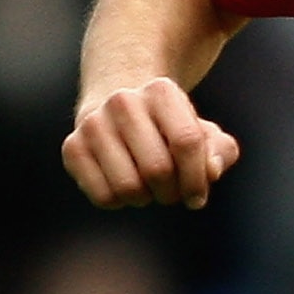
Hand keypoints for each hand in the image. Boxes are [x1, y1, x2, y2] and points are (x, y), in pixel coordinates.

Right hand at [63, 77, 238, 211]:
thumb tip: (211, 170)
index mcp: (161, 92)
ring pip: (129, 188)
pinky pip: (103, 197)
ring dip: (145, 199)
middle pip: (158, 169)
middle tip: (171, 191)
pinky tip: (122, 184)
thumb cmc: (170, 130)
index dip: (197, 180)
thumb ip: (220, 151)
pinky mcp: (72, 147)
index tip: (197, 197)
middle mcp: (123, 101)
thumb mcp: (204, 134)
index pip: (187, 142)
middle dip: (171, 193)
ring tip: (147, 186)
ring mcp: (93, 123)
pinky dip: (119, 202)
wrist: (118, 110)